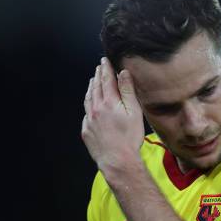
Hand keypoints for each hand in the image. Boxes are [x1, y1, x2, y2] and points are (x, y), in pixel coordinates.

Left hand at [81, 57, 144, 172]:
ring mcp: (89, 120)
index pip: (106, 80)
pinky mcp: (87, 131)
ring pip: (88, 100)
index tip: (104, 61)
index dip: (105, 69)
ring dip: (91, 89)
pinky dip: (88, 105)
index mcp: (108, 102)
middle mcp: (96, 109)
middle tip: (99, 67)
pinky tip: (90, 105)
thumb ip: (127, 91)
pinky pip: (86, 114)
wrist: (117, 160)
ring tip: (92, 82)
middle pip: (95, 88)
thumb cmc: (129, 138)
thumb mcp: (134, 112)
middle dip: (97, 76)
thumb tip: (123, 73)